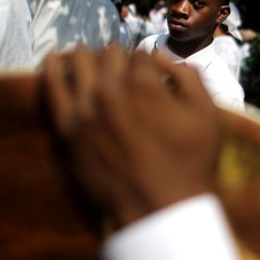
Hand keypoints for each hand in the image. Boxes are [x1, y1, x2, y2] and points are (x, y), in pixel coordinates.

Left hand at [41, 47, 222, 227]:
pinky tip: (56, 60)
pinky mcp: (66, 127)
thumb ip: (189, 75)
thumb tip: (161, 56)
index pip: (140, 53)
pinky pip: (52, 85)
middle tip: (126, 74)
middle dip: (121, 59)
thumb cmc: (189, 161)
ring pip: (80, 60)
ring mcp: (85, 108)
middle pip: (110, 52)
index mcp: (145, 83)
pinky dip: (54, 67)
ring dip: (90, 57)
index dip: (149, 63)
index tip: (151, 76)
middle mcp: (111, 88)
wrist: (159, 207)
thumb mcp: (207, 114)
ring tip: (93, 63)